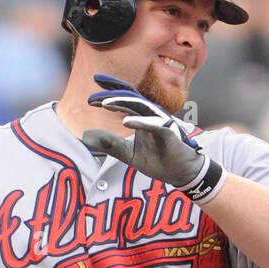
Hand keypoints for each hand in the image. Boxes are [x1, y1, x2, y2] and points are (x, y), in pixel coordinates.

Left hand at [82, 75, 224, 200]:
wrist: (182, 173)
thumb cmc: (160, 161)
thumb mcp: (129, 154)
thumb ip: (111, 144)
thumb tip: (87, 136)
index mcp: (142, 117)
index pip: (125, 99)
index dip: (109, 94)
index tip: (90, 98)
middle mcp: (151, 115)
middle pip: (130, 98)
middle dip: (111, 95)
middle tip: (92, 98)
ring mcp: (160, 122)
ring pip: (140, 107)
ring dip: (122, 103)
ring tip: (105, 103)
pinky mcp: (168, 133)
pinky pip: (153, 124)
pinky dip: (140, 122)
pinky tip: (125, 122)